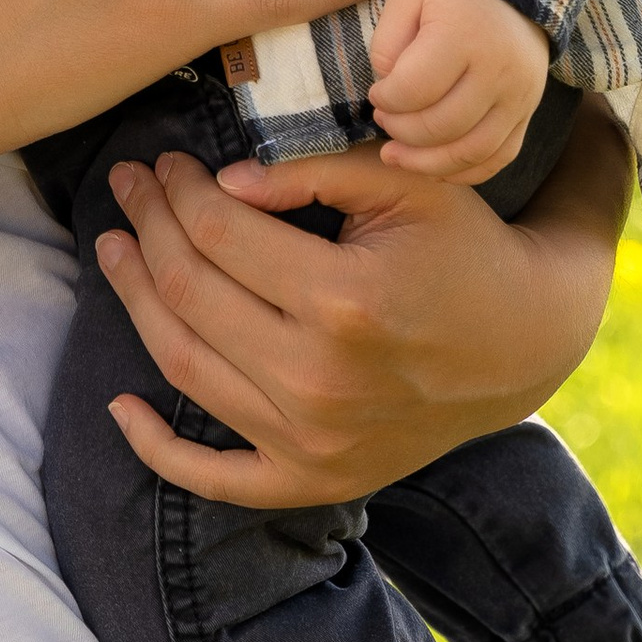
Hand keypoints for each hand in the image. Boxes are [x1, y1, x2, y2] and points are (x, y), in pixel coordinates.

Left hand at [93, 108, 632, 508]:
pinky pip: (216, 480)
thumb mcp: (407, 183)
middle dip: (147, 229)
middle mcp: (319, 381)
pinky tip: (118, 407)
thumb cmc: (463, 246)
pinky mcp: (312, 480)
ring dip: (135, 304)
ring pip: (185, 368)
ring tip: (115, 250)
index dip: (178, 189)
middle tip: (129, 187)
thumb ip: (315, 168)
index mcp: (345, 302)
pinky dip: (156, 450)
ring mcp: (311, 442)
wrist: (527, 343)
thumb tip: (222, 180)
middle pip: (190, 295)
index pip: (220, 234)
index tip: (167, 161)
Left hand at [368, 0, 550, 182]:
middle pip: (442, 126)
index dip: (385, 100)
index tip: (376, 94)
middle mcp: (498, 69)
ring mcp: (520, 95)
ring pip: (472, 151)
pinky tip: (434, 167)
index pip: (414, 90)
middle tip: (384, 121)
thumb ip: (387, 43)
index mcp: (463, 34)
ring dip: (426, 163)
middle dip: (402, 132)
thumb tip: (388, 92)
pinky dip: (465, 171)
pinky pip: (500, 157)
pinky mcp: (529, 111)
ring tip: (396, 156)